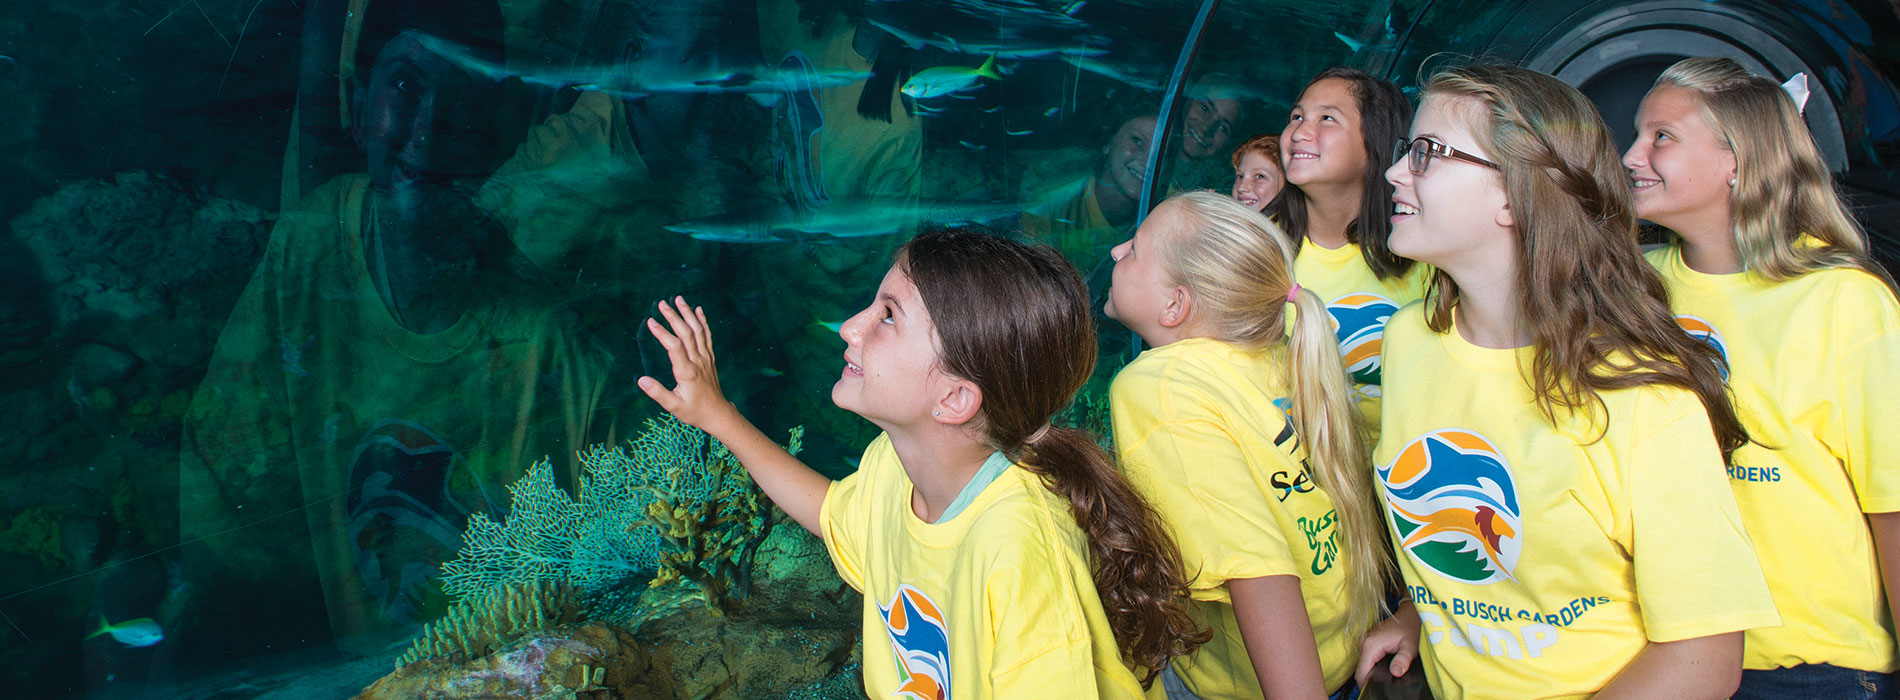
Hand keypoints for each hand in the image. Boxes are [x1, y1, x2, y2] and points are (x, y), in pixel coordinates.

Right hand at [638, 296, 736, 429]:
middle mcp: (698, 361)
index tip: (651, 321)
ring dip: (688, 314)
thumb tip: (641, 380)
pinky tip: (698, 310)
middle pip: (686, 333)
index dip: (662, 333)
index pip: (674, 347)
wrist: (718, 413)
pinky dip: (703, 321)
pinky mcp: (710, 358)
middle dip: (674, 317)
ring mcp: (706, 358)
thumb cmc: (694, 411)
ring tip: (678, 299)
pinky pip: (707, 336)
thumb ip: (657, 393)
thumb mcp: (673, 406)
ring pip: (698, 331)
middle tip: (661, 303)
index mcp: (687, 372)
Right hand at [1355, 603, 1420, 687]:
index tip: (1378, 690)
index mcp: (1370, 645)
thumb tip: (1396, 673)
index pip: (1361, 673)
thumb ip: (1402, 660)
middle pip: (1362, 670)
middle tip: (1389, 681)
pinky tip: (1388, 665)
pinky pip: (1368, 659)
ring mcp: (1365, 641)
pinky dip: (1375, 665)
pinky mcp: (1369, 642)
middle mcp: (1364, 642)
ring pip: (1364, 665)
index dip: (1367, 685)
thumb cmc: (1412, 628)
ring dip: (1374, 672)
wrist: (1411, 615)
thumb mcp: (1410, 646)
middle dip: (1373, 679)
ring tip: (1390, 671)